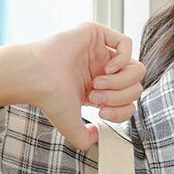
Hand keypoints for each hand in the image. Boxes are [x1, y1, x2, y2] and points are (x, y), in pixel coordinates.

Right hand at [29, 21, 145, 150]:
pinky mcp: (97, 34)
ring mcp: (101, 52)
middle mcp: (102, 71)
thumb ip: (85, 139)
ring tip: (98, 83)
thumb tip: (98, 135)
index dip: (121, 111)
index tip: (100, 111)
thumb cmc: (49, 98)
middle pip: (135, 87)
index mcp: (100, 90)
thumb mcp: (71, 127)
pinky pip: (127, 44)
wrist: (37, 78)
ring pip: (136, 68)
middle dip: (119, 97)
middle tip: (96, 96)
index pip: (129, 102)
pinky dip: (123, 60)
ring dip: (120, 82)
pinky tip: (107, 69)